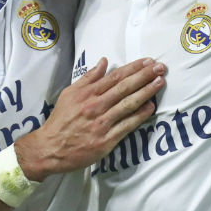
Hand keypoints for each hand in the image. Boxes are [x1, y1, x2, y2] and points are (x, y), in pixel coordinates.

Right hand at [15, 58, 163, 180]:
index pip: (115, 77)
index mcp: (87, 93)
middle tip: (161, 67)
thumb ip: (88, 78)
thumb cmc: (61, 120)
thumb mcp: (69, 93)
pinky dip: (140, 115)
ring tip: (160, 82)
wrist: (50, 148)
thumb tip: (104, 62)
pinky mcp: (106, 140)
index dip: (133, 68)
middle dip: (144, 76)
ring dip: (146, 92)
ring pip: (128, 104)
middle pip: (124, 87)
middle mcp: (96, 105)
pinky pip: (127, 125)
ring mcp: (102, 123)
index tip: (147, 61)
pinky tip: (150, 107)